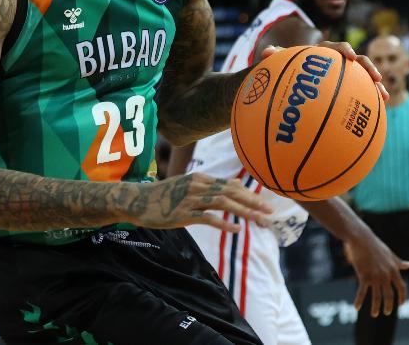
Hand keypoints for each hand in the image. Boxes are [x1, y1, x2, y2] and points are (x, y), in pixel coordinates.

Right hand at [131, 174, 273, 231]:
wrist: (137, 200)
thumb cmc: (163, 196)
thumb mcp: (186, 186)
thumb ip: (207, 188)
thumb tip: (232, 188)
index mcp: (199, 178)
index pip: (231, 184)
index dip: (250, 194)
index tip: (265, 204)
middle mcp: (197, 185)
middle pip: (231, 192)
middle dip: (253, 202)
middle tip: (270, 212)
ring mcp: (190, 199)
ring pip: (223, 202)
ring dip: (244, 212)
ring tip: (259, 221)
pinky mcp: (183, 213)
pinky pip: (208, 218)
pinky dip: (224, 223)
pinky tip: (236, 229)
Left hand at [263, 41, 386, 101]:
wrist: (289, 80)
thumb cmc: (284, 70)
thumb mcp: (279, 64)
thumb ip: (276, 57)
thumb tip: (266, 51)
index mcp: (323, 54)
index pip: (335, 48)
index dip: (344, 50)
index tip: (349, 56)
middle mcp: (337, 63)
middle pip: (357, 61)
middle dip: (368, 68)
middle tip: (376, 77)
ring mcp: (344, 76)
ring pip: (364, 79)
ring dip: (375, 86)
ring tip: (384, 97)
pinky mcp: (347, 89)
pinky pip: (359, 95)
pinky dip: (367, 103)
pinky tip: (376, 116)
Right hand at [343, 233, 408, 316]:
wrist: (360, 238)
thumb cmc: (375, 245)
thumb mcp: (390, 254)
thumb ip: (399, 263)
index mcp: (394, 270)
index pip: (401, 288)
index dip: (402, 298)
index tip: (400, 304)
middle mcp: (386, 275)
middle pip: (389, 295)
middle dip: (388, 306)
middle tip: (386, 312)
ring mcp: (375, 277)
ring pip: (377, 297)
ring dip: (376, 307)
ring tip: (375, 314)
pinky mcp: (363, 276)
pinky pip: (362, 293)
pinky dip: (359, 301)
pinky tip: (356, 308)